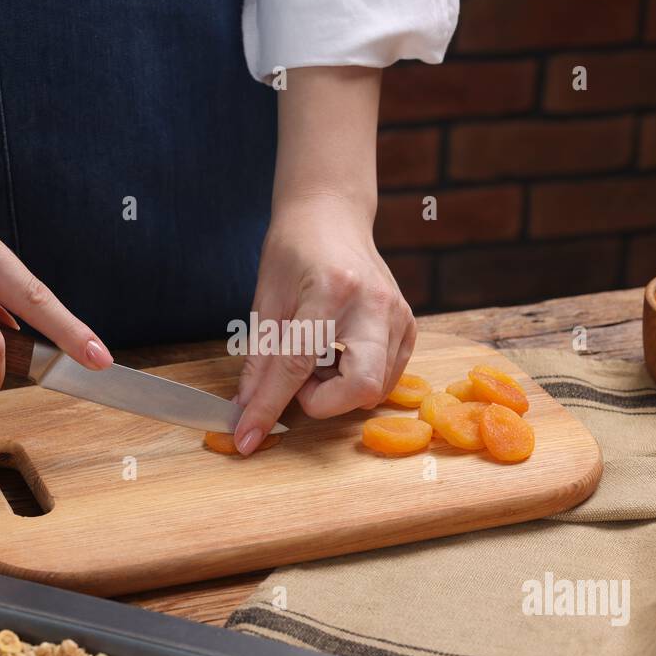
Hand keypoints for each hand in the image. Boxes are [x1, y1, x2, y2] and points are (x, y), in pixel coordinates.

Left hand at [233, 194, 415, 453]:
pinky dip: (355, 380)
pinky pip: (386, 378)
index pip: (297, 364)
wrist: (332, 217)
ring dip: (337, 390)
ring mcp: (400, 316)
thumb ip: (260, 360)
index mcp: (331, 289)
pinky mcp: (410, 327)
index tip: (247, 438)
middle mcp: (374, 304)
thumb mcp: (266, 301)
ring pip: (375, 389)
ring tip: (318, 358)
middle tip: (301, 381)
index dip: (268, 407)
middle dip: (324, 401)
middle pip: (360, 387)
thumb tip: (246, 414)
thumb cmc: (294, 252)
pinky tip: (338, 355)